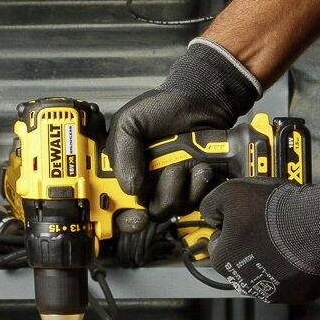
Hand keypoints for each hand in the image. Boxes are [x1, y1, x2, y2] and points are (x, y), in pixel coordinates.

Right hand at [108, 40, 261, 227]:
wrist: (199, 100)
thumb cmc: (160, 108)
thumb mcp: (129, 121)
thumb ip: (122, 153)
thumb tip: (131, 188)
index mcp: (125, 172)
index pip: (117, 207)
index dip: (123, 219)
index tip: (136, 217)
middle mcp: (147, 184)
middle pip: (147, 213)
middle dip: (160, 199)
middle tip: (171, 172)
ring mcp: (172, 188)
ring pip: (173, 208)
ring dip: (181, 187)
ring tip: (185, 162)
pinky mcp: (196, 188)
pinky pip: (197, 201)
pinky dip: (200, 186)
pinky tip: (202, 167)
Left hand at [198, 178, 319, 304]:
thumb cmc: (274, 209)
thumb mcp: (231, 191)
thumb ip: (212, 204)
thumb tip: (210, 214)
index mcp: (223, 262)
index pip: (218, 243)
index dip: (230, 226)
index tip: (244, 216)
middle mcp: (245, 284)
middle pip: (242, 262)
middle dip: (251, 245)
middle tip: (267, 224)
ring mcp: (275, 293)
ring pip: (268, 273)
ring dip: (272, 258)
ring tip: (286, 235)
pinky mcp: (301, 295)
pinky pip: (294, 280)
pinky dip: (296, 268)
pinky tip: (301, 250)